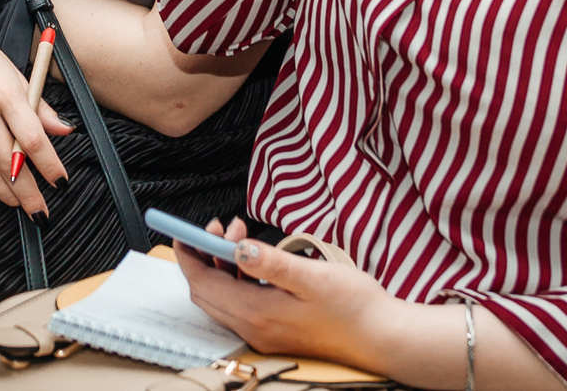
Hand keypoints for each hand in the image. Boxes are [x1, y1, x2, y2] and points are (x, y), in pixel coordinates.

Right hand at [0, 10, 71, 215]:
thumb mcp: (13, 72)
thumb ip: (39, 104)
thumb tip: (64, 130)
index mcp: (5, 93)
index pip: (33, 140)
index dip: (49, 166)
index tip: (60, 183)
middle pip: (10, 163)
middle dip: (28, 192)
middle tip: (41, 211)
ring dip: (4, 194)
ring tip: (18, 205)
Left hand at [175, 220, 397, 374]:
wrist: (384, 339)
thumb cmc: (355, 307)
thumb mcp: (313, 276)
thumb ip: (272, 262)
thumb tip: (237, 247)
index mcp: (259, 314)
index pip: (204, 284)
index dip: (189, 255)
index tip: (183, 230)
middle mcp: (255, 330)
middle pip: (208, 294)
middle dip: (204, 257)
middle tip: (219, 227)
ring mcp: (265, 335)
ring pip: (223, 300)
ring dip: (221, 267)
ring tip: (239, 237)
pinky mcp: (276, 333)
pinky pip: (241, 306)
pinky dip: (237, 280)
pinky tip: (256, 263)